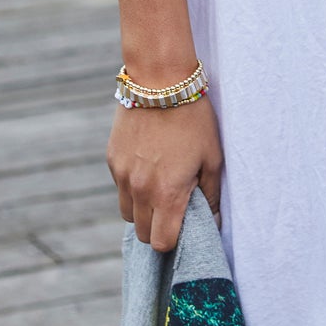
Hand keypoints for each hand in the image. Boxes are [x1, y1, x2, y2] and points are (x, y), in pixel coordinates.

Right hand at [107, 96, 224, 252]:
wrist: (160, 82)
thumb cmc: (193, 119)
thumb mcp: (213, 157)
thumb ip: (211, 194)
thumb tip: (213, 220)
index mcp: (167, 194)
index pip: (161, 243)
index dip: (172, 242)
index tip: (182, 228)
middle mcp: (140, 190)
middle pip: (142, 233)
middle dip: (156, 228)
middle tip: (173, 209)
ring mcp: (122, 176)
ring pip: (126, 213)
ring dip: (142, 210)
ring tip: (160, 188)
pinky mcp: (112, 160)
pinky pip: (121, 187)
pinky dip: (132, 187)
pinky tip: (148, 165)